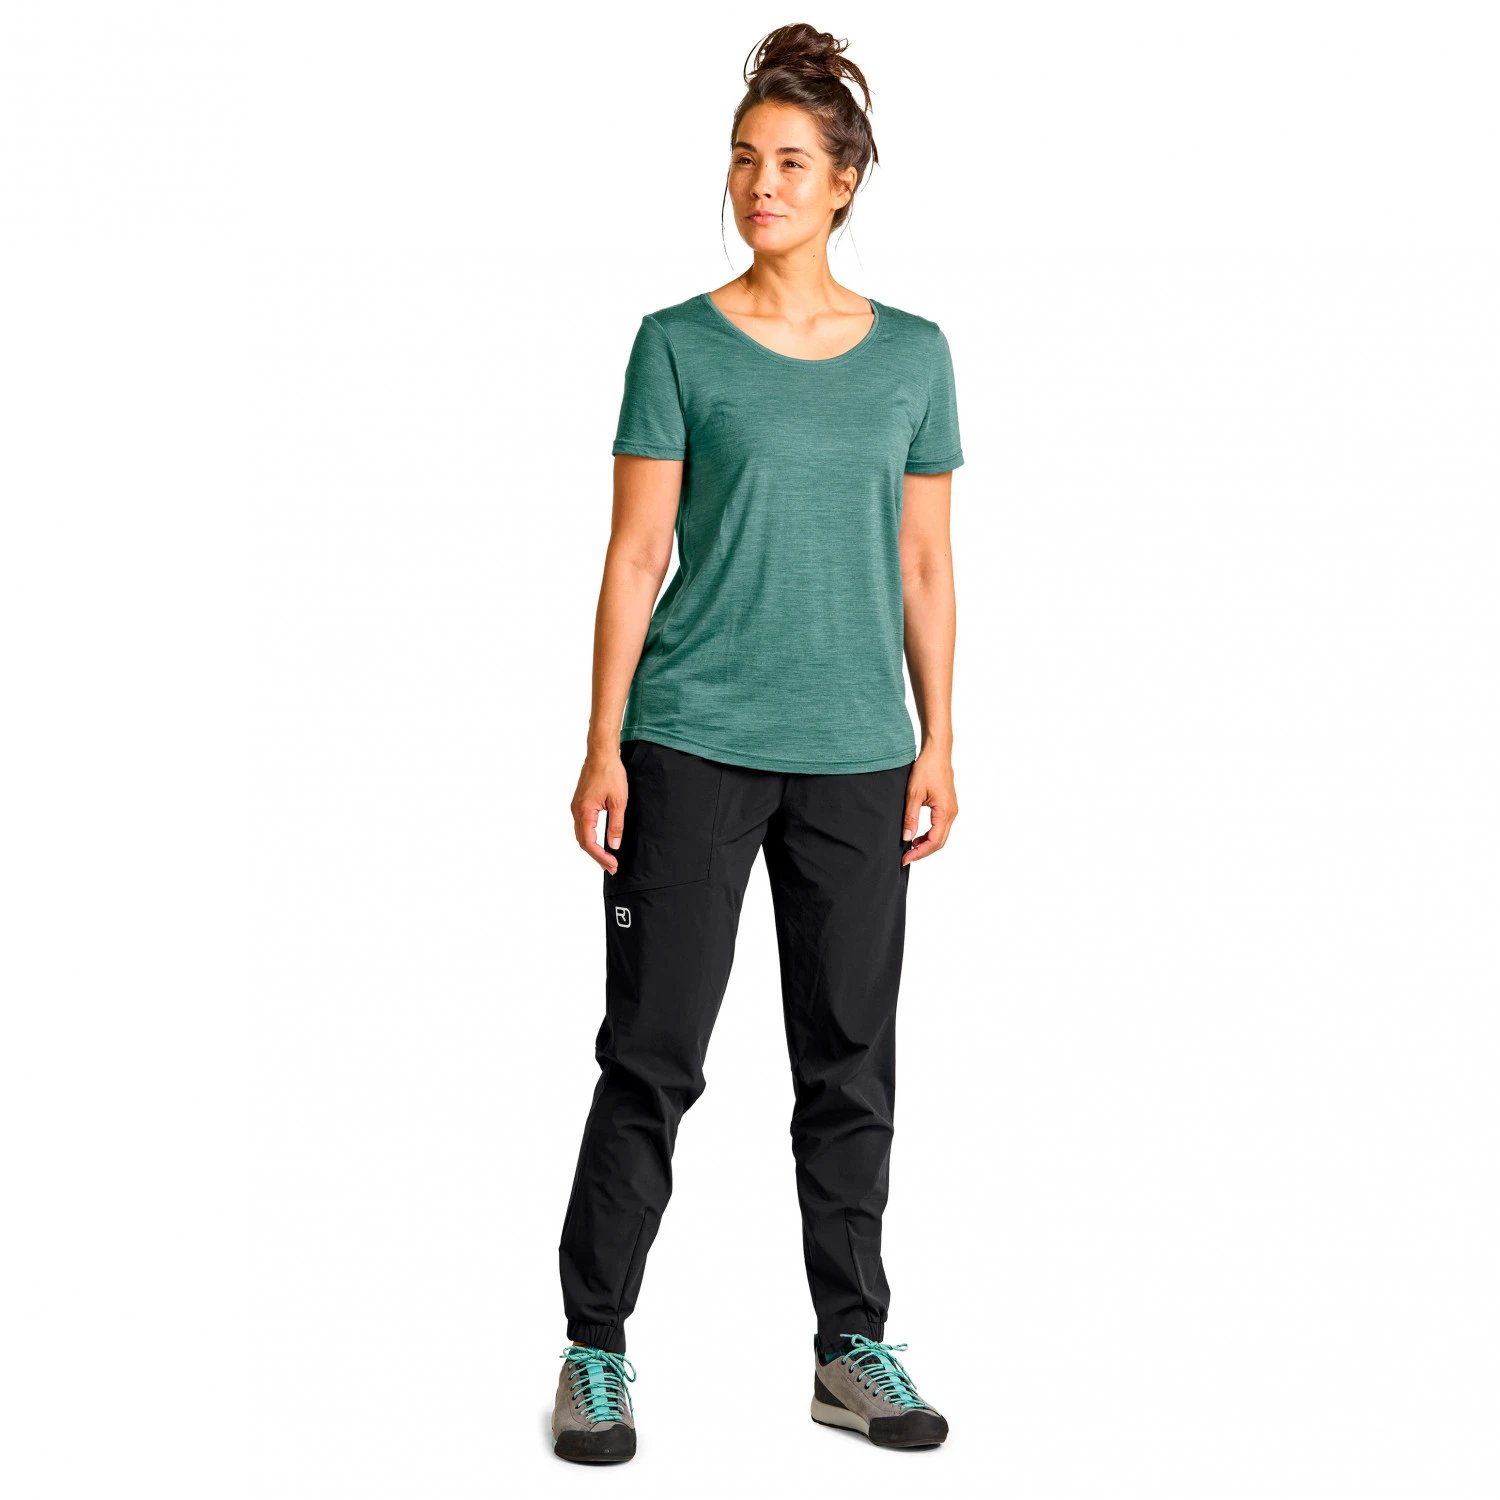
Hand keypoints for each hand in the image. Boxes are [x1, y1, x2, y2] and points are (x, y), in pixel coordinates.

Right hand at [572, 747, 627, 874]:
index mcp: (584, 812)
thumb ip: (616, 825)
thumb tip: (614, 845)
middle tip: (611, 866)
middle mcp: (576, 811)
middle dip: (597, 856)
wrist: (601, 753)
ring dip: (593, 847)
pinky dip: (590, 836)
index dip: (601, 857)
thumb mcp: (618, 801)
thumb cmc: (610, 773)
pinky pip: (582, 825)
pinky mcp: (580, 802)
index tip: (612, 865)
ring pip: (581, 834)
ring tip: (606, 857)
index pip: (589, 843)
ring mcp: (576, 806)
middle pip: (583, 841)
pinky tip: (599, 840)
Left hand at [902, 746, 956, 864]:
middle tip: (906, 857)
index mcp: (945, 812)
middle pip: (939, 842)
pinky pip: (941, 826)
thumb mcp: (913, 794)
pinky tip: (917, 835)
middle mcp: (952, 813)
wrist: (937, 752)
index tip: (905, 858)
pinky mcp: (948, 806)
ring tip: (909, 847)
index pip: (934, 841)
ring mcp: (952, 810)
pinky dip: (930, 834)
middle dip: (923, 852)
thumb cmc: (926, 768)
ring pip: (941, 835)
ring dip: (926, 844)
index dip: (919, 853)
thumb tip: (907, 838)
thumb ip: (910, 817)